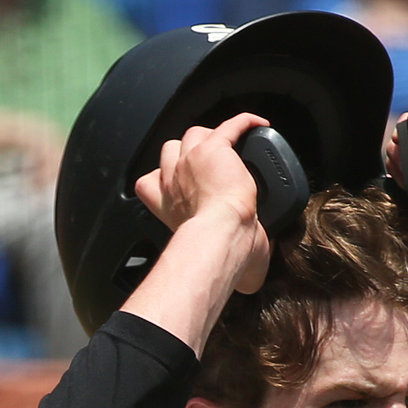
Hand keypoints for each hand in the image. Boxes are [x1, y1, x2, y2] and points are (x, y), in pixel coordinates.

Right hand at [133, 111, 272, 293]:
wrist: (222, 234)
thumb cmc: (214, 250)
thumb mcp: (204, 254)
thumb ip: (220, 262)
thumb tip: (249, 284)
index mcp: (166, 202)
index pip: (150, 181)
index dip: (161, 179)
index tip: (176, 187)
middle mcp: (173, 177)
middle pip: (171, 149)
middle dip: (184, 153)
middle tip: (207, 166)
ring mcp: (191, 159)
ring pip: (194, 134)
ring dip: (207, 137)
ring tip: (227, 146)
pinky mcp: (215, 148)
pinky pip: (230, 126)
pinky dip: (244, 123)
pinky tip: (257, 124)